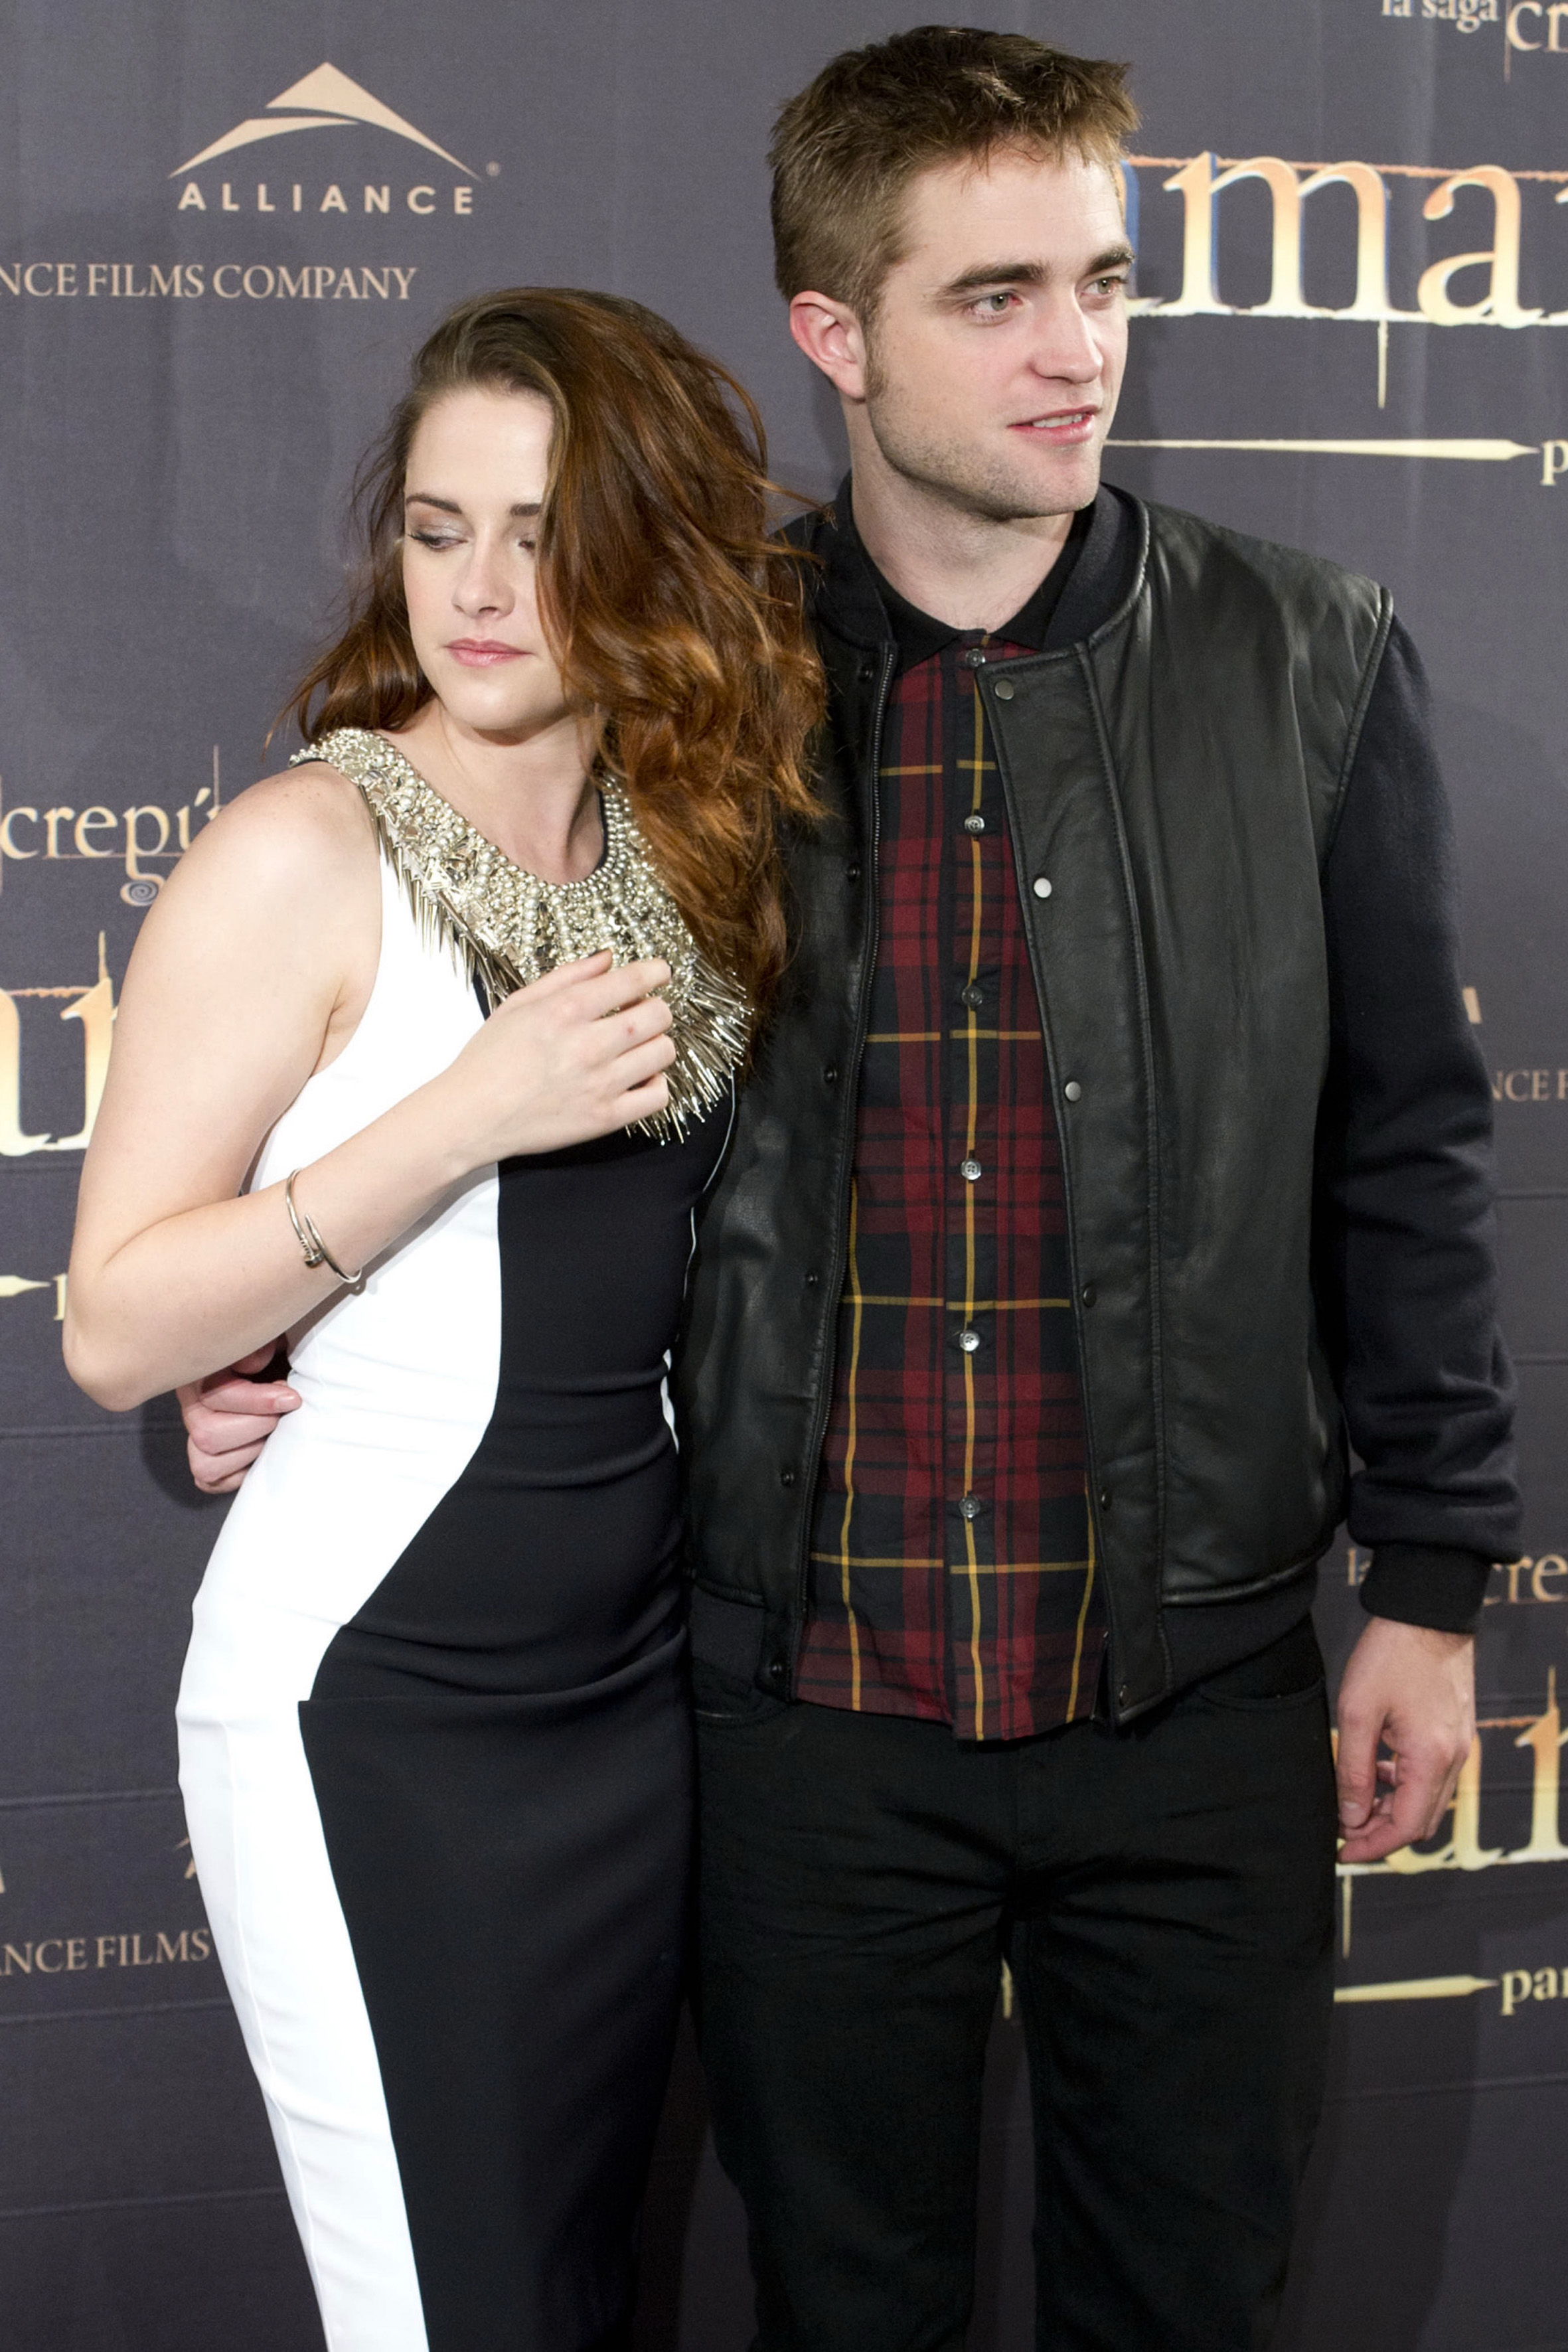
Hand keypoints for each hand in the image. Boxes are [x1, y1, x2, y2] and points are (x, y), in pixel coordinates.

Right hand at [178, 1344, 297, 1493]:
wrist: (287, 1365)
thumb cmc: (281, 1347)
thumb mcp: (273, 1333)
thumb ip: (260, 1341)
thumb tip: (251, 1364)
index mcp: (201, 1369)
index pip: (215, 1395)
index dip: (258, 1401)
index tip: (292, 1397)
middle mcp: (191, 1403)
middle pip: (206, 1434)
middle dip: (257, 1426)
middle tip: (284, 1413)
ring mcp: (195, 1433)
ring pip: (205, 1462)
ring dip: (250, 1451)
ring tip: (274, 1431)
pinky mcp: (208, 1459)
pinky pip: (210, 1480)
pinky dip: (241, 1471)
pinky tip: (263, 1448)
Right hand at [440, 951, 675, 1162]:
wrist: (471, 1116)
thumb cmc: (488, 1061)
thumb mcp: (519, 1003)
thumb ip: (567, 976)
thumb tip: (607, 959)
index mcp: (565, 1011)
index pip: (633, 980)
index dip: (656, 972)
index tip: (660, 973)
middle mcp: (587, 1044)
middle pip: (657, 1015)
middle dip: (656, 1008)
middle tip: (643, 1013)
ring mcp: (600, 1083)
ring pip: (663, 1052)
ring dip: (657, 1043)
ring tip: (638, 1047)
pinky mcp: (605, 1117)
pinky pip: (657, 1096)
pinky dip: (656, 1084)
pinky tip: (638, 1078)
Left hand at [1334, 1616, 1475, 1863]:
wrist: (1427, 1613)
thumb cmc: (1390, 1655)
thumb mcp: (1357, 1713)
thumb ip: (1355, 1770)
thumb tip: (1350, 1818)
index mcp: (1431, 1758)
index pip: (1407, 1828)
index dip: (1373, 1846)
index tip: (1342, 1850)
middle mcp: (1453, 1759)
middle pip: (1422, 1821)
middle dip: (1382, 1832)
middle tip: (1343, 1829)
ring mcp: (1459, 1745)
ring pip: (1428, 1800)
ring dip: (1393, 1809)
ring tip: (1354, 1801)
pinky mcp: (1454, 1732)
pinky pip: (1433, 1776)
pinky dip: (1406, 1785)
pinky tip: (1378, 1770)